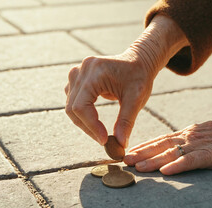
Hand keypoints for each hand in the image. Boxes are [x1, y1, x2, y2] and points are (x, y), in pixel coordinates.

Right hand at [65, 15, 187, 146]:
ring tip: (101, 132)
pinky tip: (96, 121)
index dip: (91, 126)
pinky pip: (73, 100)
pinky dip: (83, 113)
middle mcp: (82, 70)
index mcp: (95, 72)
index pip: (81, 106)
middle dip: (87, 127)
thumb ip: (127, 121)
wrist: (139, 60)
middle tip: (103, 140)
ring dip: (84, 122)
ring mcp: (77, 72)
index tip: (104, 140)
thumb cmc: (140, 76)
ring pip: (71, 105)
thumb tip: (120, 143)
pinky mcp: (78, 77)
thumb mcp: (136, 99)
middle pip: (73, 108)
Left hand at [124, 113, 211, 174]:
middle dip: (141, 153)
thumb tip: (178, 147)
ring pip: (172, 153)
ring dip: (152, 160)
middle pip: (161, 145)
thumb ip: (193, 140)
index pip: (162, 138)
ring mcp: (200, 144)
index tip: (130, 151)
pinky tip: (165, 171)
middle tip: (124, 160)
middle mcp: (191, 136)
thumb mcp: (208, 134)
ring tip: (137, 167)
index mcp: (190, 132)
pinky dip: (177, 165)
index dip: (144, 145)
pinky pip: (192, 160)